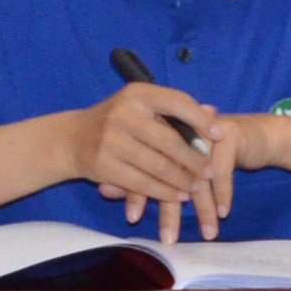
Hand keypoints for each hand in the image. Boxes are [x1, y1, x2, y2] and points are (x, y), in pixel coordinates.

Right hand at [67, 83, 223, 242]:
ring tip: (196, 188)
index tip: (220, 135)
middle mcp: (123, 114)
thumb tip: (213, 111)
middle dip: (194, 160)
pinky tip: (177, 196)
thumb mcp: (140, 106)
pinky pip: (142, 183)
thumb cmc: (115, 121)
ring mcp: (111, 140)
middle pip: (169, 141)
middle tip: (210, 173)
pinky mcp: (103, 165)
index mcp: (137, 94)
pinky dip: (163, 192)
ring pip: (157, 166)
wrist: (70, 139)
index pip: (177, 103)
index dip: (201, 120)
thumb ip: (174, 109)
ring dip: (181, 180)